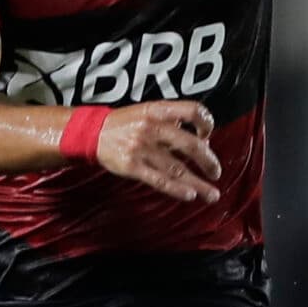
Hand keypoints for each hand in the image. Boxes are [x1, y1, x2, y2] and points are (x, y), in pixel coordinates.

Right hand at [95, 101, 220, 202]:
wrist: (91, 132)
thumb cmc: (124, 123)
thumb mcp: (147, 111)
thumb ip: (172, 121)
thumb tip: (200, 139)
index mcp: (158, 110)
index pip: (193, 110)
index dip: (206, 123)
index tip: (208, 135)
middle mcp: (152, 128)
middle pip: (191, 145)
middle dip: (208, 161)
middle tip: (216, 172)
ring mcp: (142, 148)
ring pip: (178, 168)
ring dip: (198, 184)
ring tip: (212, 194)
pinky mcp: (132, 166)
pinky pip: (159, 180)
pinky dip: (176, 189)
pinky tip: (190, 195)